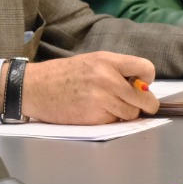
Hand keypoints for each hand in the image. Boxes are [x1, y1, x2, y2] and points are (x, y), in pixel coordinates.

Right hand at [21, 52, 158, 123]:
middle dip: (144, 104)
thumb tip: (141, 87)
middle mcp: (107, 79)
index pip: (146, 69)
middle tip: (137, 105)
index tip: (140, 85)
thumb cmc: (63, 74)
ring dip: (125, 114)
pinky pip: (115, 122)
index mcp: (107, 61)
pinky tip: (95, 112)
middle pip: (144, 99)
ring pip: (131, 114)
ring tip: (109, 106)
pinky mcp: (93, 118)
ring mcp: (101, 99)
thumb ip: (116, 71)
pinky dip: (110, 120)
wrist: (35, 87)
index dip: (146, 80)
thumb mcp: (92, 61)